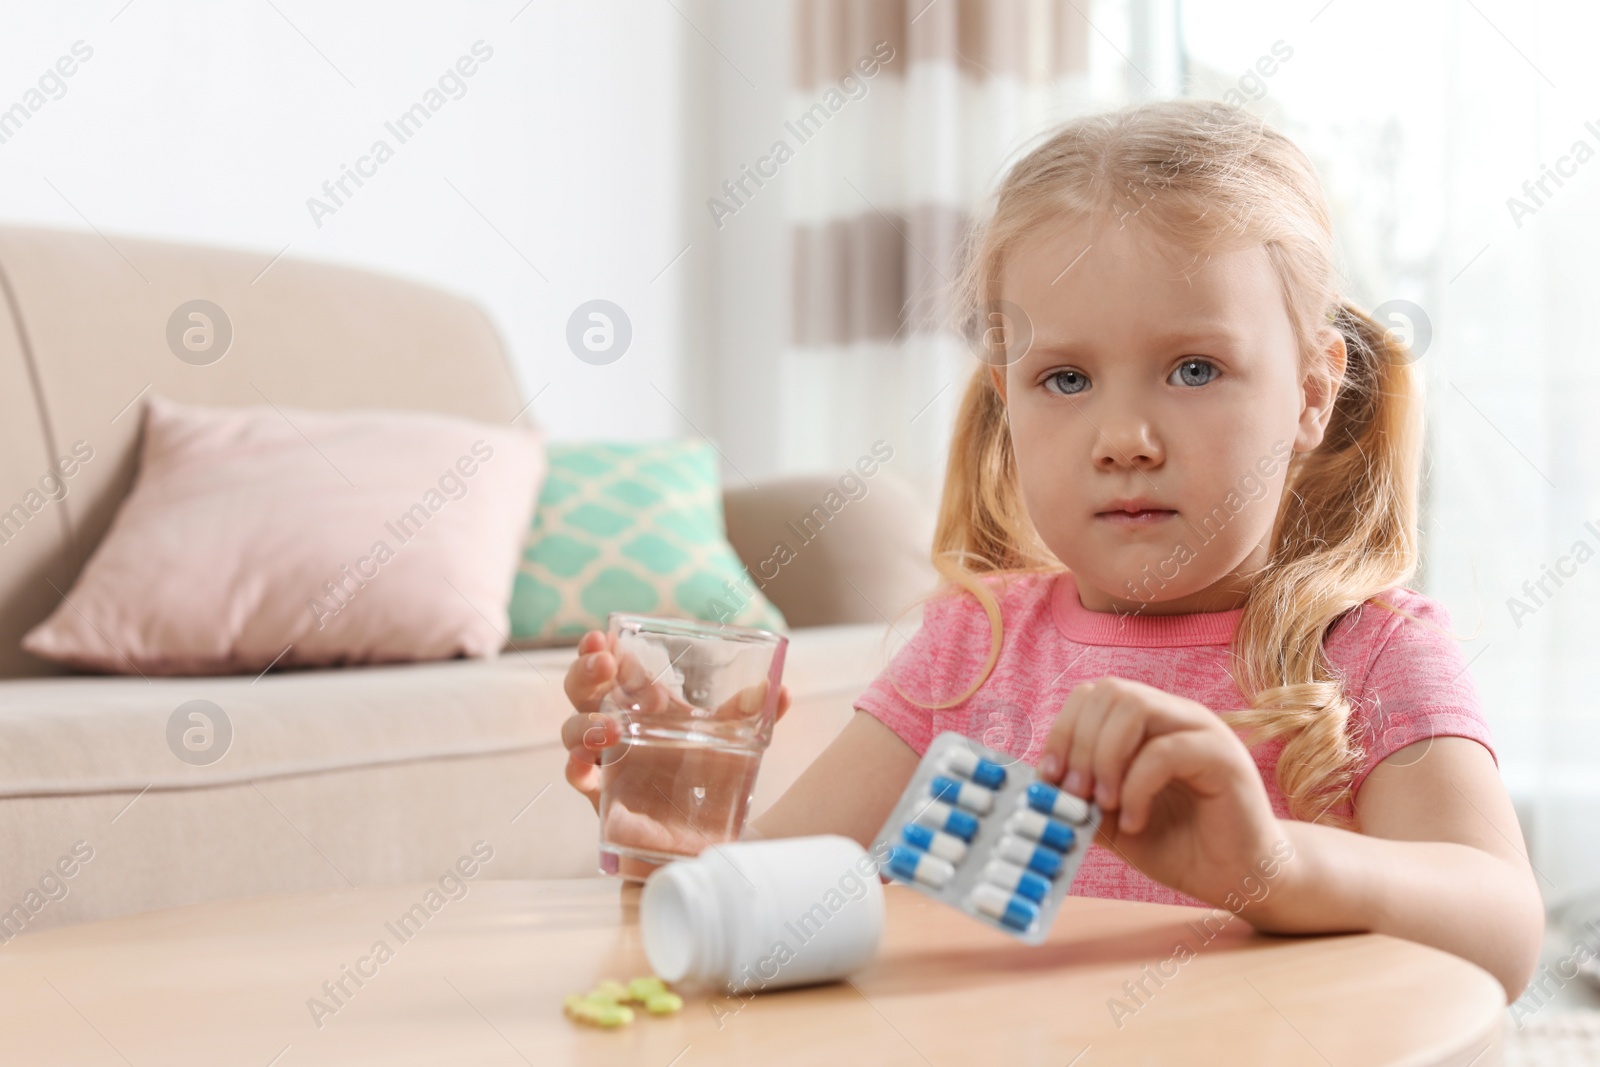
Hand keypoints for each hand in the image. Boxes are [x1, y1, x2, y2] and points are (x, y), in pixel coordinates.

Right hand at [560, 629, 792, 873]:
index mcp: (641, 702)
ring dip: (584, 724)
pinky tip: (585, 765)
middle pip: (582, 689)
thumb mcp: (731, 742)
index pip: (611, 664)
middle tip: (603, 662)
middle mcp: (614, 724)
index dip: (599, 648)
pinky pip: (576, 779)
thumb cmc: (706, 777)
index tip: (603, 636)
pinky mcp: (600, 797)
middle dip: (585, 670)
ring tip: (610, 728)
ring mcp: (603, 760)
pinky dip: (576, 771)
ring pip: (572, 732)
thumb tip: (780, 688)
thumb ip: (751, 714)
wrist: (702, 837)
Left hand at [1037, 676, 1286, 911]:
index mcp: (1150, 724)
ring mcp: (1202, 730)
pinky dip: (1136, 787)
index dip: (1064, 729)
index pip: (1095, 694)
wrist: (1239, 879)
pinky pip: (1164, 751)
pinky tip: (1134, 821)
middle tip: (1075, 794)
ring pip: (1136, 707)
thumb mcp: (1115, 822)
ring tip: (1104, 803)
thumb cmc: (1180, 846)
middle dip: (1080, 743)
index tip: (1049, 776)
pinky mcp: (1223, 757)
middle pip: (1112, 692)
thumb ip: (1084, 798)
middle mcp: (1176, 716)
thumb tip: (1040, 784)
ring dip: (1105, 757)